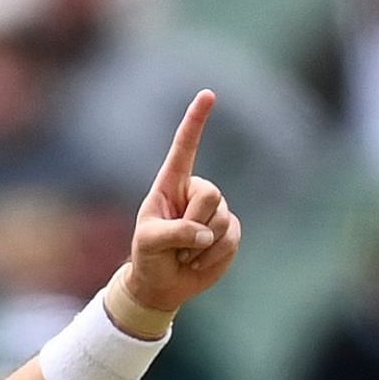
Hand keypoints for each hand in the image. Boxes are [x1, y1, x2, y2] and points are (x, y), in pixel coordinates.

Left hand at [123, 90, 240, 316]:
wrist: (162, 285)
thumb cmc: (148, 257)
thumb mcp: (148, 242)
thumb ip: (173, 232)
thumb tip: (204, 234)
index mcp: (171, 185)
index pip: (185, 149)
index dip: (196, 122)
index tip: (207, 94)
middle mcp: (196, 192)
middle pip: (210, 195)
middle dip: (192, 224)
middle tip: (175, 243)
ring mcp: (216, 211)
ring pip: (221, 219)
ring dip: (199, 246)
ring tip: (183, 253)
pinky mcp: (230, 231)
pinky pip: (230, 239)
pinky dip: (211, 256)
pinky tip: (197, 261)